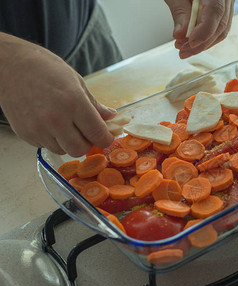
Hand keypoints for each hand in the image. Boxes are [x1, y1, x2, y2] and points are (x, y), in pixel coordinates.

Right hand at [0, 33, 115, 156]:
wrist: (9, 65)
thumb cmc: (44, 68)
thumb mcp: (77, 82)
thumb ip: (94, 105)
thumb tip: (111, 117)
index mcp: (74, 103)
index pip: (98, 134)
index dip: (106, 139)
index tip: (107, 136)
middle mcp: (56, 119)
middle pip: (80, 149)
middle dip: (87, 143)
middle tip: (86, 132)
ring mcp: (38, 128)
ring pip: (63, 150)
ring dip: (69, 142)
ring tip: (65, 124)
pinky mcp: (25, 133)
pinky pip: (46, 146)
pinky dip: (52, 139)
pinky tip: (49, 123)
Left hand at [165, 0, 234, 58]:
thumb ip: (180, 12)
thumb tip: (181, 34)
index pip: (216, 12)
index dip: (204, 32)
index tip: (190, 43)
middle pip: (221, 25)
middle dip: (201, 43)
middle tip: (182, 50)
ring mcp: (228, 2)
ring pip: (222, 30)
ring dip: (203, 43)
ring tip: (184, 47)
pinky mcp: (224, 8)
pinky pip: (219, 26)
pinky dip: (206, 37)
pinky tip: (192, 41)